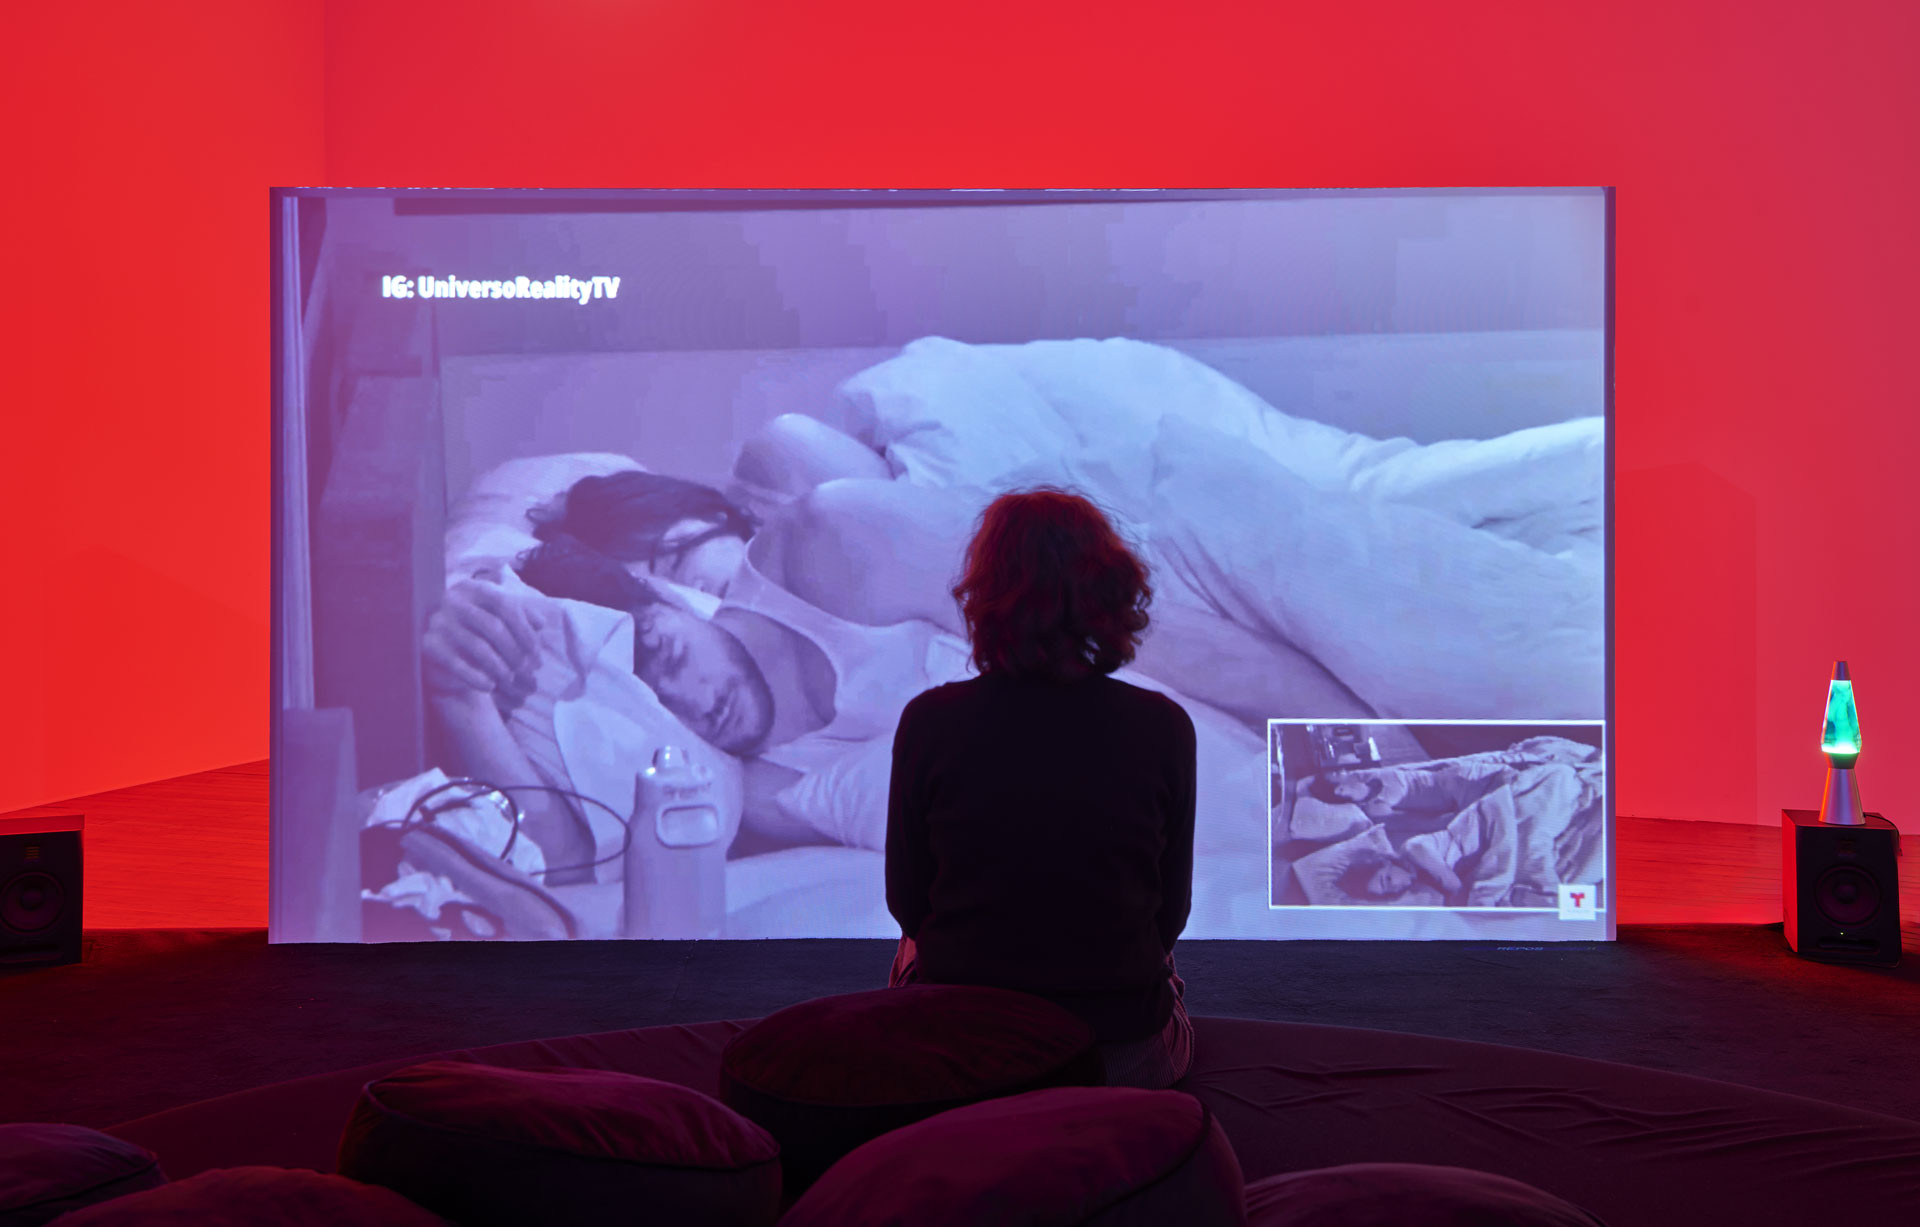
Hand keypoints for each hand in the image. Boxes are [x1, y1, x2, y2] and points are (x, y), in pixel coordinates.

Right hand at [424, 579, 541, 703]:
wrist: (443, 656)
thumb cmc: (479, 634)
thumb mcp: (500, 620)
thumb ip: (522, 616)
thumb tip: (541, 623)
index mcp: (472, 588)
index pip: (504, 604)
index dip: (524, 629)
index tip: (536, 651)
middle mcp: (452, 600)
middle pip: (493, 626)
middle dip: (515, 651)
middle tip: (528, 670)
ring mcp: (438, 622)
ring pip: (478, 647)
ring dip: (500, 667)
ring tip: (511, 679)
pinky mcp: (428, 645)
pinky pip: (456, 663)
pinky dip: (476, 677)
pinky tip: (489, 686)